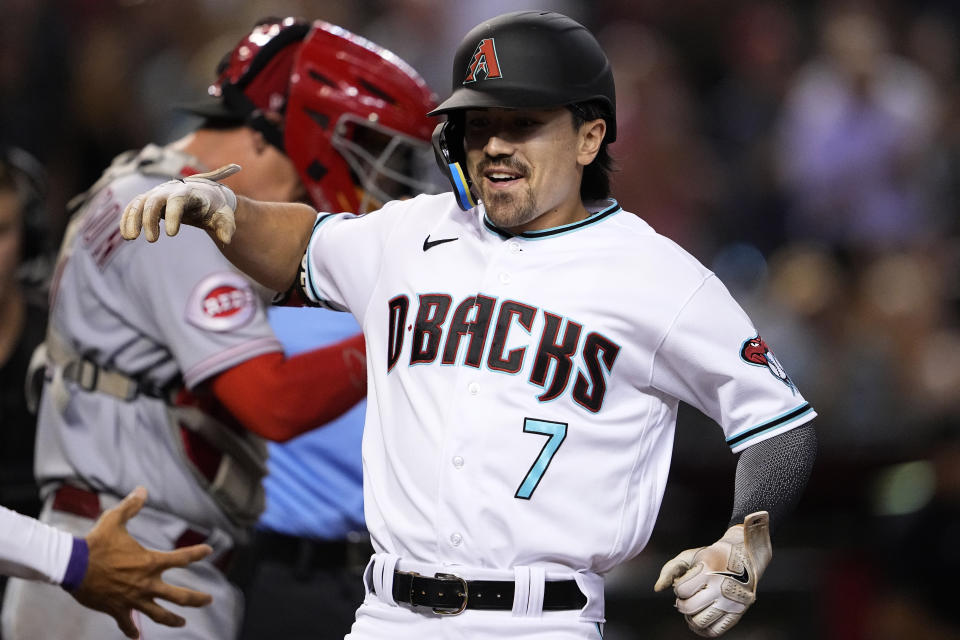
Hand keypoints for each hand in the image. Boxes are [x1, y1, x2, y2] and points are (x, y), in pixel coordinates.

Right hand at [69, 487, 213, 638]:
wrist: (72, 565)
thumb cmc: (95, 542)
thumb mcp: (115, 519)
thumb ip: (131, 506)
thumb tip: (142, 489)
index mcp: (150, 562)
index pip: (182, 557)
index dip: (197, 553)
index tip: (209, 551)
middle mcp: (146, 583)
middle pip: (180, 596)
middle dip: (196, 599)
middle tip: (209, 600)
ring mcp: (133, 598)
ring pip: (159, 614)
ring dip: (172, 619)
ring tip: (182, 622)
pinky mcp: (117, 609)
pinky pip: (127, 624)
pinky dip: (132, 630)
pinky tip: (137, 636)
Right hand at [120, 164, 240, 243]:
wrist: (206, 195)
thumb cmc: (215, 208)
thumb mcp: (224, 216)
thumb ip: (226, 226)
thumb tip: (227, 240)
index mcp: (188, 192)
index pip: (177, 201)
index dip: (173, 216)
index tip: (172, 234)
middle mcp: (169, 190)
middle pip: (154, 201)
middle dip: (150, 220)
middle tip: (153, 240)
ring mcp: (157, 194)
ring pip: (139, 203)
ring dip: (132, 219)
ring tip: (131, 238)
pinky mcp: (148, 201)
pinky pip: (133, 207)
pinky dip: (127, 219)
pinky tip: (127, 235)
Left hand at [654, 511, 771, 636]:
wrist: (744, 557)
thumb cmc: (712, 557)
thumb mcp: (690, 556)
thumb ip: (670, 569)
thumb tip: (657, 589)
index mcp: (707, 571)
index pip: (681, 590)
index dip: (678, 588)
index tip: (684, 584)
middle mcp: (720, 587)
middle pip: (689, 608)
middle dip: (682, 604)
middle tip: (685, 599)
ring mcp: (729, 602)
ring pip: (700, 622)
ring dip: (690, 618)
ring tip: (692, 610)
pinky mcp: (737, 613)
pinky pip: (714, 631)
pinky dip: (702, 630)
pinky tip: (699, 620)